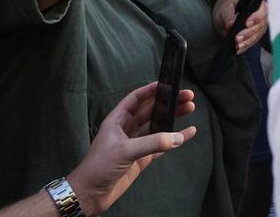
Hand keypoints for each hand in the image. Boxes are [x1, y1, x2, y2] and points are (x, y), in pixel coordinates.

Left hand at [66, 81, 198, 213]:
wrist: (89, 195)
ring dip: (173, 118)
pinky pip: (162, 145)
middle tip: (187, 96)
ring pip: (158, 126)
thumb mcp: (124, 150)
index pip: (136, 99)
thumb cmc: (99, 167)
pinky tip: (189, 133)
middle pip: (151, 110)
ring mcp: (136, 144)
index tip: (169, 83)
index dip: (151, 90)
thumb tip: (178, 137)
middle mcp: (128, 130)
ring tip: (190, 109)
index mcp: (118, 121)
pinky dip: (175, 138)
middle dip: (168, 102)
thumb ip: (152, 143)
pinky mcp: (142, 158)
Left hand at [214, 0, 268, 52]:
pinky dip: (245, 46)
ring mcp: (259, 27)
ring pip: (257, 35)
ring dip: (247, 42)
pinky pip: (252, 42)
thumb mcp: (226, 8)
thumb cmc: (229, 8)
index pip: (262, 10)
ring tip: (237, 45)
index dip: (257, 17)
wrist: (228, 14)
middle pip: (260, 25)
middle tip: (238, 38)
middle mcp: (261, 17)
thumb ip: (228, 15)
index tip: (247, 23)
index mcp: (257, 5)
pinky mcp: (254, 36)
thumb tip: (230, 24)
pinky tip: (238, 49)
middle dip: (249, 33)